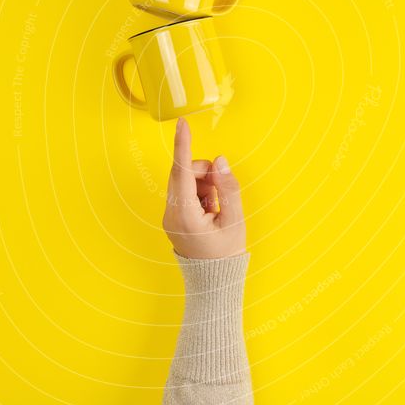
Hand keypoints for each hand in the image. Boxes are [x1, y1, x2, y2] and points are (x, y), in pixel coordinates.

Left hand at [162, 117, 245, 259]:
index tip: (182, 123)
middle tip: (221, 190)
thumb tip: (219, 160)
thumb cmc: (226, 253)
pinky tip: (211, 209)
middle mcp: (171, 213)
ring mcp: (169, 215)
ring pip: (184, 181)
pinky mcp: (173, 216)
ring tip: (217, 206)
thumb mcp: (234, 219)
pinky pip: (185, 192)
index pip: (181, 171)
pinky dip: (200, 193)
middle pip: (182, 173)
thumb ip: (228, 187)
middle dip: (204, 173)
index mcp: (185, 214)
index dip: (183, 144)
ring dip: (204, 184)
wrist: (214, 281)